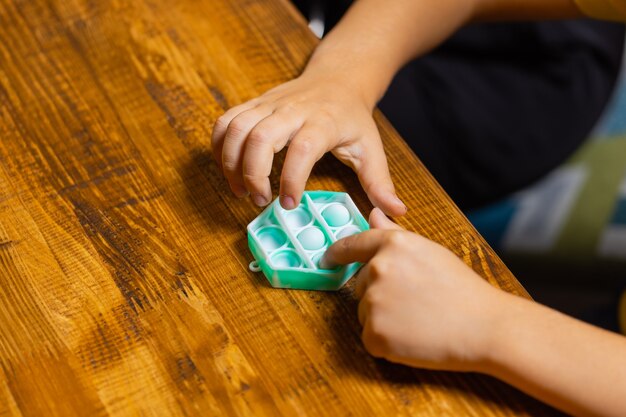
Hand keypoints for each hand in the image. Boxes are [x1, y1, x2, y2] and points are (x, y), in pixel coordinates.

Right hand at [211, 73, 405, 215]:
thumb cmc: (352, 118)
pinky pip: (225, 122)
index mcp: (324, 122)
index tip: (289, 205)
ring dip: (230, 164)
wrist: (338, 78)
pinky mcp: (254, 104)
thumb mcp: (371, 149)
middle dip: (252, 174)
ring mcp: (268, 104)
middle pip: (259, 136)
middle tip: (259, 201)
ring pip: (235, 128)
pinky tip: (229, 169)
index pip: (302, 149)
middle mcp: (292, 110)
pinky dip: (220, 148)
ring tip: (241, 191)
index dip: (291, 179)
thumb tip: (395, 214)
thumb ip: (379, 183)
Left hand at [321, 208, 505, 371]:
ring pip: (365, 312)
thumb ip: (394, 234)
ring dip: (383, 318)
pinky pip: (370, 338)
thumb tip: (373, 213)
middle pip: (361, 284)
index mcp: (392, 245)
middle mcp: (378, 269)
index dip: (337, 253)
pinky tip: (413, 337)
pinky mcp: (374, 335)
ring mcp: (374, 303)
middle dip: (379, 293)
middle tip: (413, 302)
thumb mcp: (428, 251)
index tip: (328, 259)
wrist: (483, 326)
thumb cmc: (462, 289)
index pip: (352, 245)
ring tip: (418, 319)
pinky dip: (387, 342)